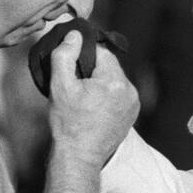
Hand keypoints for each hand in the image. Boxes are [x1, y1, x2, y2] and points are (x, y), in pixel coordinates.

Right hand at [47, 30, 138, 167]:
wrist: (79, 157)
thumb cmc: (68, 123)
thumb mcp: (60, 85)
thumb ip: (65, 55)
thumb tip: (74, 35)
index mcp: (115, 81)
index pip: (102, 52)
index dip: (84, 56)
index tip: (72, 68)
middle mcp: (130, 91)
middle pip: (109, 67)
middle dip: (92, 71)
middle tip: (75, 85)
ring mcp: (133, 104)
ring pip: (114, 81)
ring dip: (100, 84)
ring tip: (83, 99)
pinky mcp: (131, 115)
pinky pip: (118, 96)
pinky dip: (107, 97)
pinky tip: (92, 108)